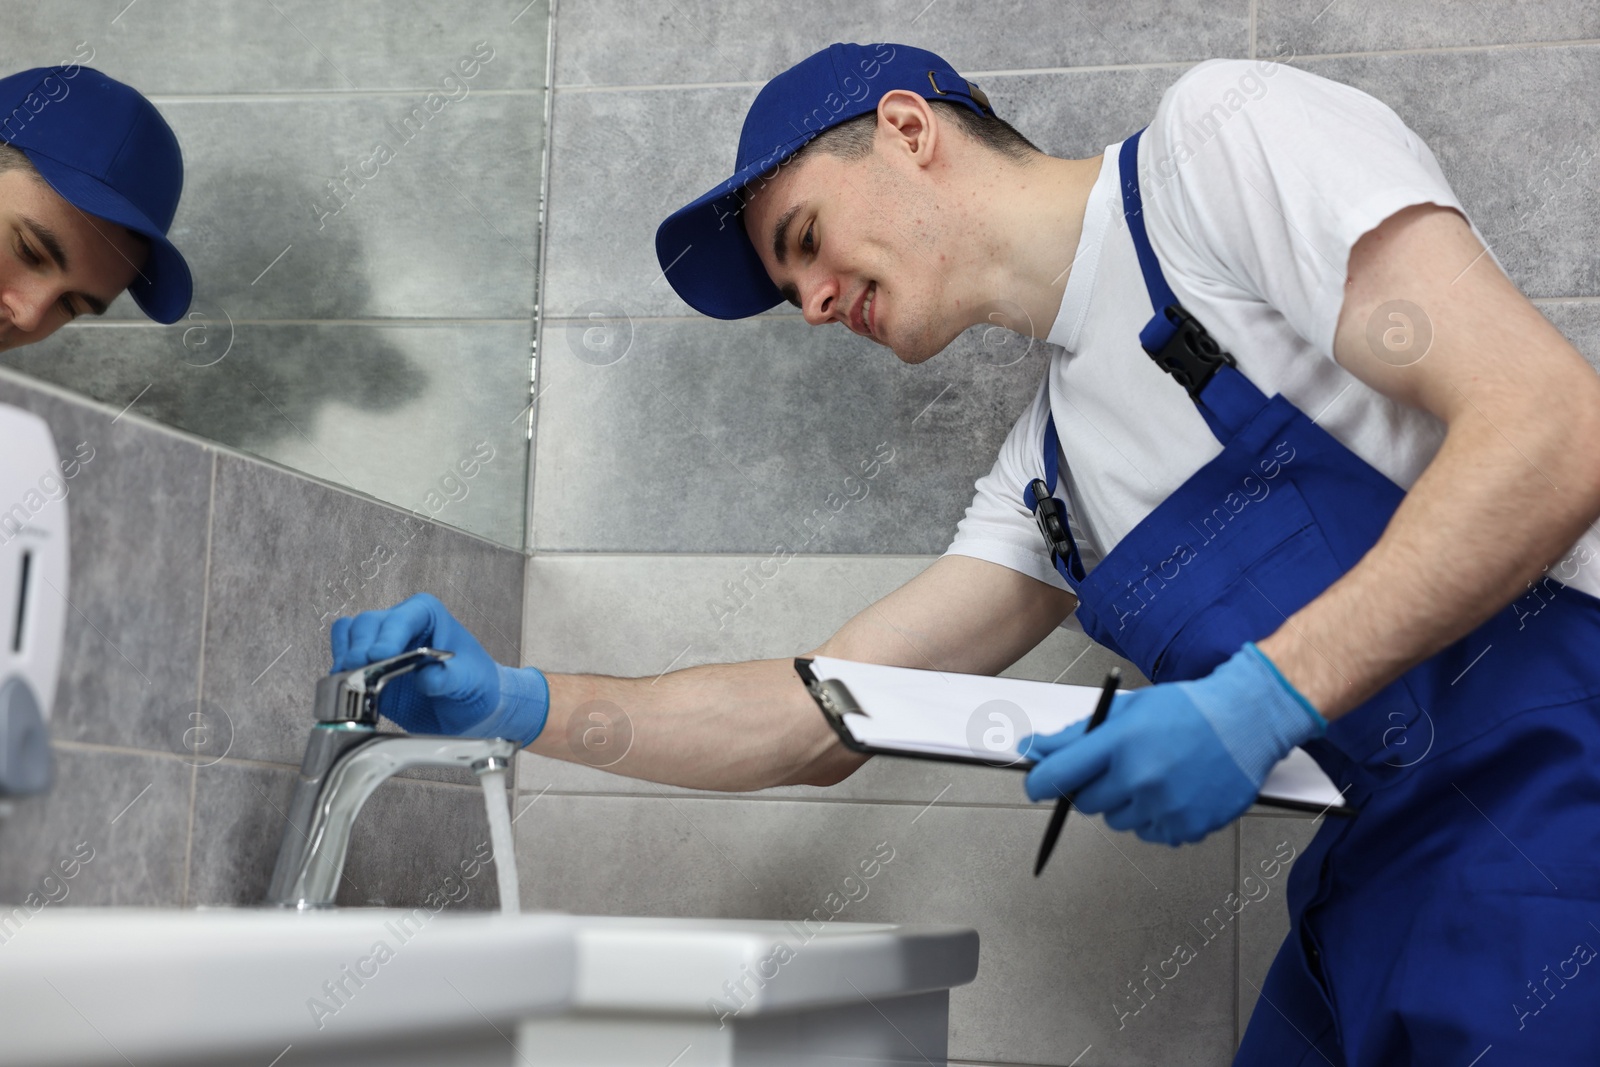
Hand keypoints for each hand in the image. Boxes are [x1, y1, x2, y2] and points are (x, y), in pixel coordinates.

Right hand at [329, 592, 548, 745]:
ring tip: (349, 677)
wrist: (469, 709)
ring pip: (349, 633)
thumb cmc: (475, 685)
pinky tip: (347, 683)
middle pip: (368, 624)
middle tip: (358, 670)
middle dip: (361, 647)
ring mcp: (381, 643)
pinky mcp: (367, 666)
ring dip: (345, 655)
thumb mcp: (471, 682)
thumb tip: (426, 678)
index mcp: (427, 614)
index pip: (401, 617)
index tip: (380, 656)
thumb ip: (450, 678)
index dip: (388, 635)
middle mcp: (400, 623)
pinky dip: (339, 666)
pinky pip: (342, 654)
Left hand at [1020, 643, 1325, 844]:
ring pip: (1117, 821)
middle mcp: (1140, 777)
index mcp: (1120, 743)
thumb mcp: (1127, 710)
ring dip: (1125, 804)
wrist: (1247, 722)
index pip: (1057, 776)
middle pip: (1085, 804)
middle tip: (1115, 768)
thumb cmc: (1188, 711)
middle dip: (1089, 788)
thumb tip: (1035, 748)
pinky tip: (1174, 791)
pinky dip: (1155, 818)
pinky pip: (1150, 834)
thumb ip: (1077, 734)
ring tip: (1153, 775)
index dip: (1039, 783)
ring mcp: (1165, 806)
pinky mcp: (1187, 827)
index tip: (1038, 785)